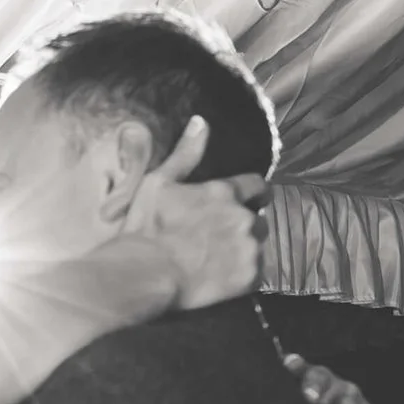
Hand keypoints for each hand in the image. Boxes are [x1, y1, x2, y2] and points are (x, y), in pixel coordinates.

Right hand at [124, 115, 263, 308]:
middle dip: (245, 227)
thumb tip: (201, 122)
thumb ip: (185, 154)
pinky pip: (255, 276)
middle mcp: (244, 218)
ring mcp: (249, 249)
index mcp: (225, 192)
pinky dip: (242, 278)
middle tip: (221, 241)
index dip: (254, 195)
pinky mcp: (249, 279)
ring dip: (244, 252)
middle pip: (259, 220)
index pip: (257, 187)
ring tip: (219, 264)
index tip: (249, 203)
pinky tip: (221, 281)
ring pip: (258, 249)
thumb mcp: (158, 183)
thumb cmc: (146, 229)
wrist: (144, 276)